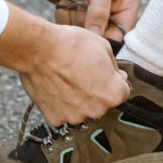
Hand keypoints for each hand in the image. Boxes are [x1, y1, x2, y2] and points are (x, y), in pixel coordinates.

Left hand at [0, 0, 142, 39]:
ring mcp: (93, 8)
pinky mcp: (75, 8)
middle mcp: (113, 5)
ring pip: (86, 31)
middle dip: (90, 25)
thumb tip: (97, 39)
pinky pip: (71, 25)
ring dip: (77, 19)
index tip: (95, 40)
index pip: (124, 30)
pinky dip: (65, 16)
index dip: (110, 37)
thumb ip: (100, 13)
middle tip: (82, 7)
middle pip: (104, 33)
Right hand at [0, 3, 129, 126]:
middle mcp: (96, 109)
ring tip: (66, 79)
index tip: (104, 76)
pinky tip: (55, 87)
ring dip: (77, 99)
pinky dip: (59, 104)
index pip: (122, 93)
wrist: (39, 49)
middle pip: (101, 104)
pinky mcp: (55, 118)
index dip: (114, 81)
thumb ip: (114, 68)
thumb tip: (118, 76)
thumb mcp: (103, 47)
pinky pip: (62, 113)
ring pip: (81, 109)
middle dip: (95, 91)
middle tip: (81, 74)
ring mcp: (75, 116)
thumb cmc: (70, 45)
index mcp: (113, 93)